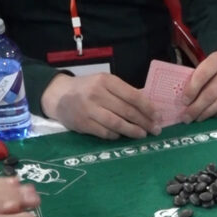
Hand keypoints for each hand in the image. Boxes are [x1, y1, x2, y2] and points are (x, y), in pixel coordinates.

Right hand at [41, 73, 160, 138]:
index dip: (148, 107)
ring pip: (117, 123)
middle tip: (155, 129)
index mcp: (106, 81)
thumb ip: (123, 93)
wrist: (58, 96)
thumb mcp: (104, 83)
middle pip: (127, 111)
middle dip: (145, 122)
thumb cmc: (87, 89)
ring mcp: (89, 109)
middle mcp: (97, 93)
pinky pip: (105, 132)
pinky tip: (122, 135)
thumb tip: (148, 108)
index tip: (158, 116)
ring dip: (133, 131)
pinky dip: (116, 135)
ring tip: (143, 134)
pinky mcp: (83, 123)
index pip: (133, 95)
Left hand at [181, 49, 216, 122]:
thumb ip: (198, 77)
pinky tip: (212, 115)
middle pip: (212, 92)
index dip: (192, 90)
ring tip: (198, 118)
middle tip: (187, 117)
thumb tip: (186, 100)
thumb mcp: (209, 64)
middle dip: (197, 107)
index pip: (203, 75)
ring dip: (208, 113)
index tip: (184, 102)